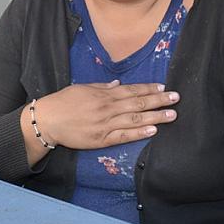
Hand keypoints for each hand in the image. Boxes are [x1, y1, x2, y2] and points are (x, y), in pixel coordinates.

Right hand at [20, 81, 178, 164]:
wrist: (47, 120)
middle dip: (159, 100)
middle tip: (176, 98)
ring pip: (135, 120)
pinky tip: (152, 131)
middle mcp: (107, 108)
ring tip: (172, 115)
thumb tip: (119, 84)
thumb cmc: (63, 102)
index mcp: (103, 94)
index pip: (131, 90)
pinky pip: (123, 136)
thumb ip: (102, 87)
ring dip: (155, 117)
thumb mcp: (82, 88)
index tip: (163, 87)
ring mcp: (105, 124)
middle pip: (138, 103)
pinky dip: (138, 133)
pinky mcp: (101, 139)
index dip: (149, 89)